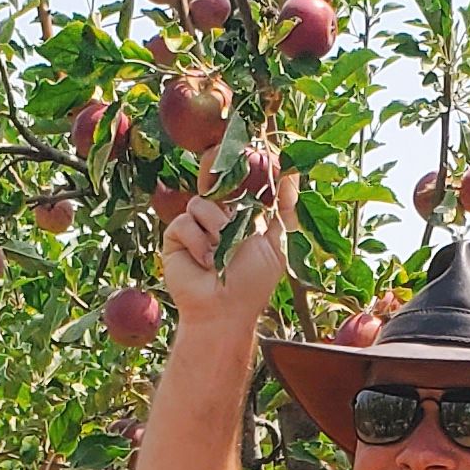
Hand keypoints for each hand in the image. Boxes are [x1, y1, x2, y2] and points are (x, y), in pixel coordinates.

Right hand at [159, 159, 297, 345]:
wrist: (223, 311)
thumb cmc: (251, 284)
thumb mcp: (276, 243)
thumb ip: (284, 209)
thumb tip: (293, 172)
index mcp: (242, 217)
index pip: (241, 183)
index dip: (246, 171)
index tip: (258, 158)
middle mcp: (218, 218)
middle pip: (216, 183)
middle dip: (225, 186)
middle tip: (235, 198)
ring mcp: (195, 227)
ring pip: (201, 202)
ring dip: (216, 227)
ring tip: (221, 252)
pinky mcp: (175, 237)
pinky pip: (184, 221)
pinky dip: (197, 241)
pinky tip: (205, 261)